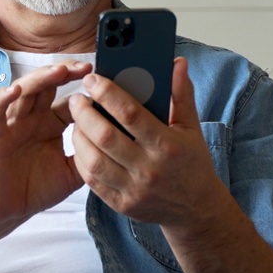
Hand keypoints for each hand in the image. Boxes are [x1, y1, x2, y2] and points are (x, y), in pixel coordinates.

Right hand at [0, 61, 91, 232]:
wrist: (7, 212)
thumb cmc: (36, 189)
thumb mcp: (72, 173)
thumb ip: (90, 155)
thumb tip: (118, 144)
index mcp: (51, 124)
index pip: (69, 99)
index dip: (84, 89)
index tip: (104, 82)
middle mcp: (32, 119)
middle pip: (48, 85)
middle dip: (65, 72)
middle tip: (86, 68)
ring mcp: (12, 125)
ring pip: (24, 92)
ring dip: (40, 79)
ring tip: (59, 71)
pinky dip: (2, 99)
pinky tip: (15, 91)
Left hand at [67, 57, 231, 228]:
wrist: (196, 209)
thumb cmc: (192, 162)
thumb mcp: (191, 127)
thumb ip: (181, 94)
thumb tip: (177, 63)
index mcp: (167, 146)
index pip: (131, 114)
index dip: (107, 94)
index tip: (92, 79)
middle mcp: (149, 169)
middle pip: (106, 137)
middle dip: (85, 113)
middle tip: (77, 98)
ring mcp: (134, 190)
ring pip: (94, 161)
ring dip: (79, 136)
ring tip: (76, 120)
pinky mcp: (122, 204)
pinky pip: (93, 181)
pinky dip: (82, 160)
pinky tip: (81, 144)